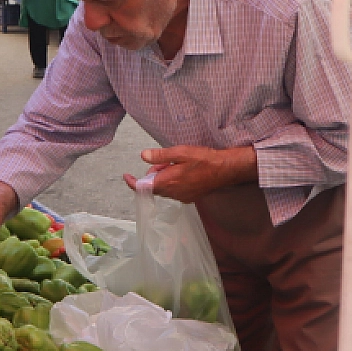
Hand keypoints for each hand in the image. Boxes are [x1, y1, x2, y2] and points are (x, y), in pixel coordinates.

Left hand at [124, 145, 255, 202]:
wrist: (225, 170)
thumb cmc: (204, 159)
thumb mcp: (180, 152)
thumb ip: (160, 156)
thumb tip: (143, 156)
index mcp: (168, 182)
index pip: (143, 187)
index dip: (132, 182)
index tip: (127, 176)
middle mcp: (173, 193)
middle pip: (153, 186)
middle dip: (154, 174)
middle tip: (165, 161)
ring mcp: (181, 197)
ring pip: (164, 188)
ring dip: (164, 178)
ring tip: (177, 164)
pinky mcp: (189, 197)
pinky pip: (174, 191)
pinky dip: (173, 182)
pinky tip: (184, 172)